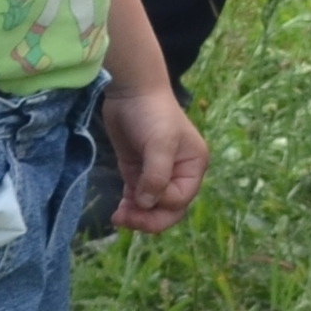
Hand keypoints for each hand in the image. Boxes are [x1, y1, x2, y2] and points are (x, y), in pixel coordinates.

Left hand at [97, 71, 206, 233]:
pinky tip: (118, 210)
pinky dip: (130, 207)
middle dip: (149, 218)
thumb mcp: (160, 143)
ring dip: (137, 216)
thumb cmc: (152, 114)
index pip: (179, 199)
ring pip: (152, 207)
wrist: (131, 92)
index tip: (140, 194)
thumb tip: (148, 205)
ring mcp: (158, 173)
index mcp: (193, 166)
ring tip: (118, 216)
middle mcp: (179, 172)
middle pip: (169, 209)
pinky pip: (138, 198)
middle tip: (125, 218)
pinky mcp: (139, 171)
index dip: (160, 203)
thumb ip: (156, 176)